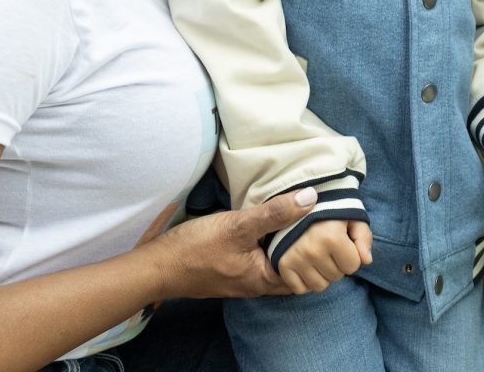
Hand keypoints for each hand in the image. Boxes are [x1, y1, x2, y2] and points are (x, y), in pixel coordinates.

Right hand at [149, 187, 317, 299]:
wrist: (158, 265)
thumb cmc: (197, 249)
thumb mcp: (239, 226)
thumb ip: (275, 213)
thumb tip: (311, 198)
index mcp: (265, 279)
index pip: (306, 267)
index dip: (318, 245)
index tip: (325, 219)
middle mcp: (259, 284)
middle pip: (294, 266)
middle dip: (306, 243)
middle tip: (316, 214)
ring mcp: (246, 278)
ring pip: (278, 261)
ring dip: (287, 241)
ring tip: (297, 213)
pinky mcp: (236, 268)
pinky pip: (263, 257)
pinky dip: (271, 242)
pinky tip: (272, 221)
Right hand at [277, 218, 372, 294]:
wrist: (298, 202)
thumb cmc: (330, 210)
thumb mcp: (352, 216)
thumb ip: (364, 236)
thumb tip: (367, 260)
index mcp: (331, 236)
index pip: (353, 266)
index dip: (351, 254)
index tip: (343, 241)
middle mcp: (312, 250)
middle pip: (337, 277)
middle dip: (337, 264)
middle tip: (328, 245)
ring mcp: (295, 258)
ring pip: (320, 286)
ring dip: (322, 274)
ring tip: (318, 253)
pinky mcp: (282, 265)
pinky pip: (300, 289)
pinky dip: (306, 280)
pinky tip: (307, 264)